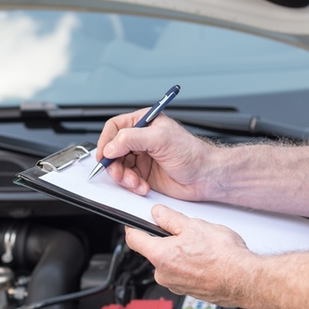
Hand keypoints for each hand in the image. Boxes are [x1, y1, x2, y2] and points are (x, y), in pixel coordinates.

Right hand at [96, 109, 214, 200]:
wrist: (205, 176)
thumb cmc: (192, 153)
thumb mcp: (160, 138)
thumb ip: (132, 138)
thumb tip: (111, 146)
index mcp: (144, 122)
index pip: (115, 127)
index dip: (106, 141)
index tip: (104, 155)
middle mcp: (141, 139)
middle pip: (113, 150)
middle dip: (114, 164)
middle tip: (119, 173)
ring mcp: (142, 157)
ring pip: (119, 167)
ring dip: (124, 177)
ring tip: (135, 182)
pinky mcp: (144, 174)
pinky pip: (128, 180)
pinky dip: (132, 185)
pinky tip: (143, 186)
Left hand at [125, 205, 253, 305]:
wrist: (244, 280)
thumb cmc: (223, 256)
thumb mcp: (194, 225)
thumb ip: (170, 218)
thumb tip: (158, 213)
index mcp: (160, 256)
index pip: (133, 239)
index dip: (134, 227)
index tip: (136, 222)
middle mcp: (163, 274)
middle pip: (154, 251)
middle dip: (166, 240)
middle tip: (185, 232)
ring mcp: (176, 285)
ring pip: (170, 262)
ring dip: (180, 253)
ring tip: (201, 247)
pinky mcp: (188, 291)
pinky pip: (182, 273)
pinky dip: (190, 265)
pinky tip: (206, 259)